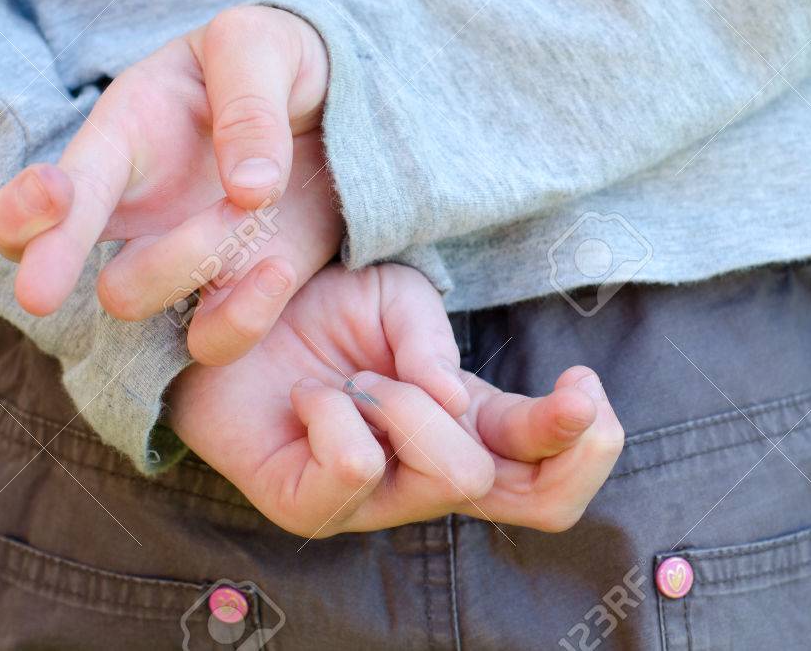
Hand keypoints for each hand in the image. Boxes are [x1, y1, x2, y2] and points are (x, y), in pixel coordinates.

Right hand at [0, 7, 337, 363]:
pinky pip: (212, 340)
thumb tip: (248, 190)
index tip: (53, 193)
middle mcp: (134, 209)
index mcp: (123, 136)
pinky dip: (242, 318)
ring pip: (130, 298)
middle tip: (41, 293)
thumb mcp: (261, 44)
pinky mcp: (233, 295)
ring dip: (189, 257)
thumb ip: (248, 102)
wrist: (339, 105)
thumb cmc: (278, 60)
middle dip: (52, 260)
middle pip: (46, 256)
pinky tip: (280, 267)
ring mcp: (179, 258)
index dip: (27, 201)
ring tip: (252, 206)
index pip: (51, 183)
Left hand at [169, 263, 624, 536]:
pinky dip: (338, 412)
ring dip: (408, 402)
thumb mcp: (395, 300)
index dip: (589, 443)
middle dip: (536, 429)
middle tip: (473, 380)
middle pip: (537, 503)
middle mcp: (429, 474)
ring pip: (451, 475)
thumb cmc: (315, 309)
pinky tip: (310, 399)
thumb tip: (457, 400)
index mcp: (464, 426)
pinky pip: (354, 467)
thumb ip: (434, 343)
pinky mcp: (308, 509)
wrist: (220, 308)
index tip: (581, 383)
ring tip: (355, 379)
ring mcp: (372, 502)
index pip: (551, 472)